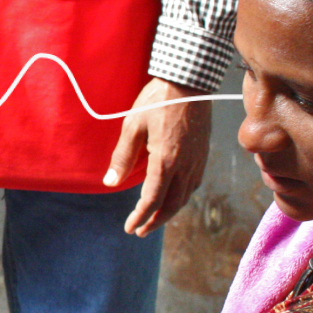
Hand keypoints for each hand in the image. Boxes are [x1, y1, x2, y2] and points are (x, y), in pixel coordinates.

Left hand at [104, 77, 212, 236]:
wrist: (189, 81)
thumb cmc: (157, 100)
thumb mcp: (133, 126)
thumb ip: (122, 157)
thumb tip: (110, 182)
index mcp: (166, 161)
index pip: (152, 199)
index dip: (140, 217)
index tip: (129, 228)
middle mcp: (185, 166)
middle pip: (172, 204)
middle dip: (155, 220)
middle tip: (141, 231)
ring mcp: (197, 161)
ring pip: (185, 196)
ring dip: (169, 211)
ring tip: (154, 218)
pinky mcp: (203, 154)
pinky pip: (193, 184)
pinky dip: (181, 197)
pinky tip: (174, 196)